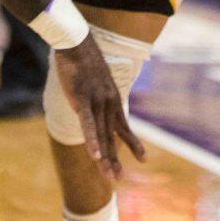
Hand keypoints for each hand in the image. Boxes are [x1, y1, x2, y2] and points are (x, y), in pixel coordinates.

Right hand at [52, 34, 145, 179]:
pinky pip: (88, 124)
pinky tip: (95, 156)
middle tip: (120, 178)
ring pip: (102, 135)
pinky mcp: (82, 99)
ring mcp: (96, 102)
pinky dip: (92, 141)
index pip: (123, 126)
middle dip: (116, 158)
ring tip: (111, 176)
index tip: (142, 159)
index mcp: (113, 99)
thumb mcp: (94, 80)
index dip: (132, 143)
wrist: (76, 42)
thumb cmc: (83, 60)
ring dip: (106, 157)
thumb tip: (93, 102)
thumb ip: (95, 94)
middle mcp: (108, 102)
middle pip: (112, 136)